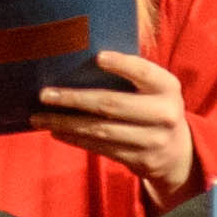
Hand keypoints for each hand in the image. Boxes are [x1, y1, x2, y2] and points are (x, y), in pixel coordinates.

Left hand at [35, 46, 196, 196]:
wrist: (177, 153)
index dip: (123, 65)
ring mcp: (152, 141)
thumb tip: (82, 56)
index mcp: (168, 87)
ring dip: (65, 124)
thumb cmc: (154, 107)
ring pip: (100, 131)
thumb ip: (131, 75)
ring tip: (39, 117)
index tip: (98, 57)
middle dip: (74, 99)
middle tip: (44, 94)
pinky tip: (55, 131)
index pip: (145, 72)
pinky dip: (75, 139)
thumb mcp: (155, 88)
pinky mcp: (139, 160)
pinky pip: (100, 148)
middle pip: (112, 105)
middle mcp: (164, 114)